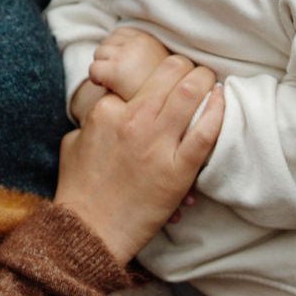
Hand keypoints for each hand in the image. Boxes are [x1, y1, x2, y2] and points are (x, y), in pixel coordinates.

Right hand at [54, 55, 223, 265]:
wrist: (89, 228)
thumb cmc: (78, 187)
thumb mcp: (74, 139)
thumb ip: (93, 117)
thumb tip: (109, 105)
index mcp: (107, 110)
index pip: (139, 77)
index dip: (155, 75)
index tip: (164, 79)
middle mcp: (133, 120)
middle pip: (169, 73)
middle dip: (185, 66)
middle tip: (194, 71)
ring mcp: (156, 145)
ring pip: (189, 94)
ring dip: (204, 79)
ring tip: (210, 80)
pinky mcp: (177, 171)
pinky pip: (205, 134)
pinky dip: (217, 112)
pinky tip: (221, 100)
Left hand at [89, 27, 170, 100]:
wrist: (167, 114)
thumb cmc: (161, 94)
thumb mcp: (160, 68)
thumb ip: (145, 56)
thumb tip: (125, 50)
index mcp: (149, 39)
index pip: (120, 33)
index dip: (118, 50)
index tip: (124, 66)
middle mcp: (138, 43)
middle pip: (108, 41)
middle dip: (109, 57)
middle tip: (119, 77)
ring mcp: (126, 56)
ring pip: (99, 54)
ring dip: (103, 67)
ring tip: (116, 83)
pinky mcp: (116, 71)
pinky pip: (94, 69)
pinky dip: (97, 79)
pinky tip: (109, 88)